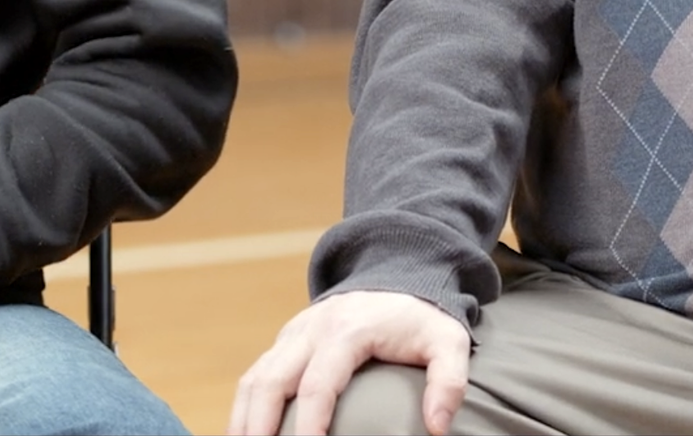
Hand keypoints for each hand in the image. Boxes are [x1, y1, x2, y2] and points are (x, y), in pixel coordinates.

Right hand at [229, 290, 470, 435]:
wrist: (398, 272)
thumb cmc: (422, 317)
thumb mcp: (448, 342)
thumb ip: (448, 382)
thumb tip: (437, 428)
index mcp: (347, 331)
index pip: (319, 386)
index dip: (309, 426)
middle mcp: (312, 329)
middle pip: (272, 381)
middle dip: (260, 425)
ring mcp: (294, 333)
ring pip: (255, 377)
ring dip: (244, 418)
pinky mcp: (287, 339)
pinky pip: (255, 373)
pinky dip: (245, 406)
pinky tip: (246, 432)